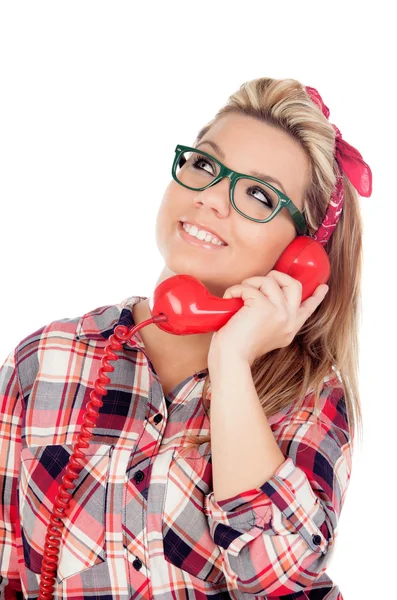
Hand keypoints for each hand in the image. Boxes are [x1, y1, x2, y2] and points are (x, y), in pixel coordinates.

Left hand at [208, 271, 328, 367]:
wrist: (231, 358)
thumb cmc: (238, 347)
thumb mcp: (264, 334)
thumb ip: (271, 319)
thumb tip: (263, 297)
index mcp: (289, 329)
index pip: (308, 309)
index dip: (316, 296)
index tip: (323, 287)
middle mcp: (288, 320)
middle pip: (294, 285)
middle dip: (276, 276)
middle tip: (258, 282)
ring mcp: (279, 313)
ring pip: (269, 281)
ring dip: (249, 282)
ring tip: (237, 293)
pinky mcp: (263, 307)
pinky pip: (249, 287)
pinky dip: (235, 289)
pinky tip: (229, 298)